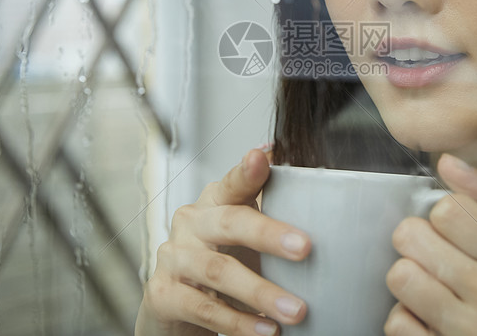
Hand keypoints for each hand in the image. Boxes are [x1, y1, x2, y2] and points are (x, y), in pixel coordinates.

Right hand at [135, 149, 310, 335]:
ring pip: (218, 271)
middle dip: (268, 234)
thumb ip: (269, 209)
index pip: (231, 182)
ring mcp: (173, 258)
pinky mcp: (163, 294)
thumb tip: (313, 183)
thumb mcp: (243, 235)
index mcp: (213, 202)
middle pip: (229, 222)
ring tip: (296, 310)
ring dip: (261, 292)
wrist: (176, 307)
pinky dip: (238, 322)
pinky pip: (204, 308)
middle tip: (305, 248)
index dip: (246, 171)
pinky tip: (266, 330)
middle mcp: (190, 223)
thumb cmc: (220, 261)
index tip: (262, 159)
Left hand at [384, 154, 476, 335]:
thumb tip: (447, 161)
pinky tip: (430, 320)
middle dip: (417, 244)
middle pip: (413, 237)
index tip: (456, 232)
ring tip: (434, 287)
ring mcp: (476, 328)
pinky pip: (397, 322)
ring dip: (409, 281)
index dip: (442, 216)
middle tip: (438, 258)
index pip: (447, 209)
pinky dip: (407, 321)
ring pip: (400, 276)